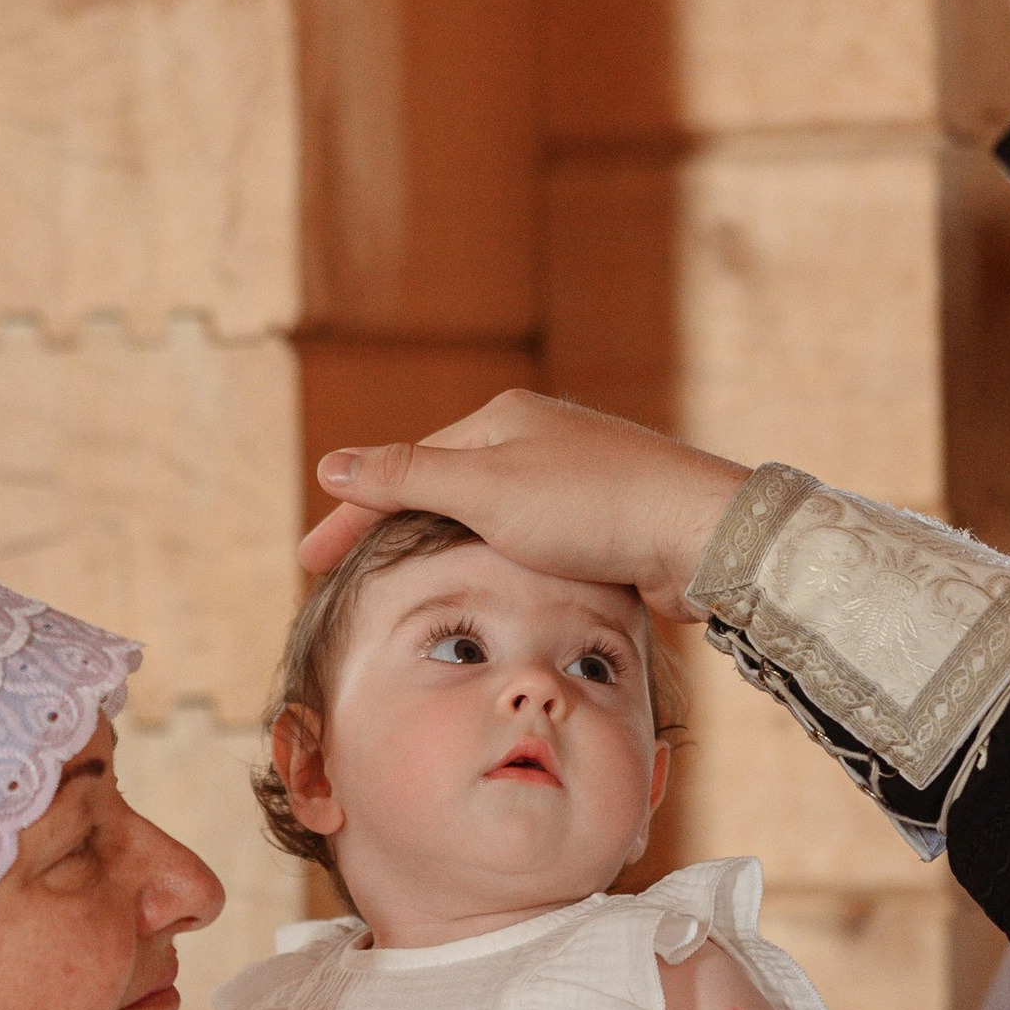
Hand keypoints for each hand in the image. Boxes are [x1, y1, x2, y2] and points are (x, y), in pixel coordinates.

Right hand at [300, 388, 748, 624]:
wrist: (699, 536)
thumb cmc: (594, 506)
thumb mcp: (485, 490)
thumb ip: (406, 477)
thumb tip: (331, 464)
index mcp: (503, 418)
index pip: (407, 466)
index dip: (354, 513)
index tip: (310, 561)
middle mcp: (538, 439)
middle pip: (446, 488)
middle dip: (394, 528)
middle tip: (344, 577)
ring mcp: (574, 478)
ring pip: (490, 518)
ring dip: (447, 547)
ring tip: (407, 587)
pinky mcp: (606, 520)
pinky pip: (532, 542)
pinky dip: (497, 563)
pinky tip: (491, 591)